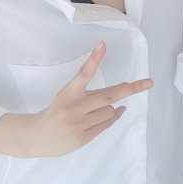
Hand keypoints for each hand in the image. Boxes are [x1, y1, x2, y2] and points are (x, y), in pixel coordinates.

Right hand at [0, 42, 152, 157]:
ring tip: (98, 109)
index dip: (94, 59)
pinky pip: (107, 124)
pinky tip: (117, 111)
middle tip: (148, 83)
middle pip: (108, 95)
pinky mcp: (82, 138)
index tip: (102, 45)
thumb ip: (88, 93)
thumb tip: (118, 93)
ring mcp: (78, 124)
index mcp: (68, 93)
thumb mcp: (67, 96)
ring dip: (111, 107)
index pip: (83, 73)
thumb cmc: (56, 112)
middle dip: (130, 88)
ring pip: (110, 110)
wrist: (35, 136)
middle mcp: (73, 107)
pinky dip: (114, 116)